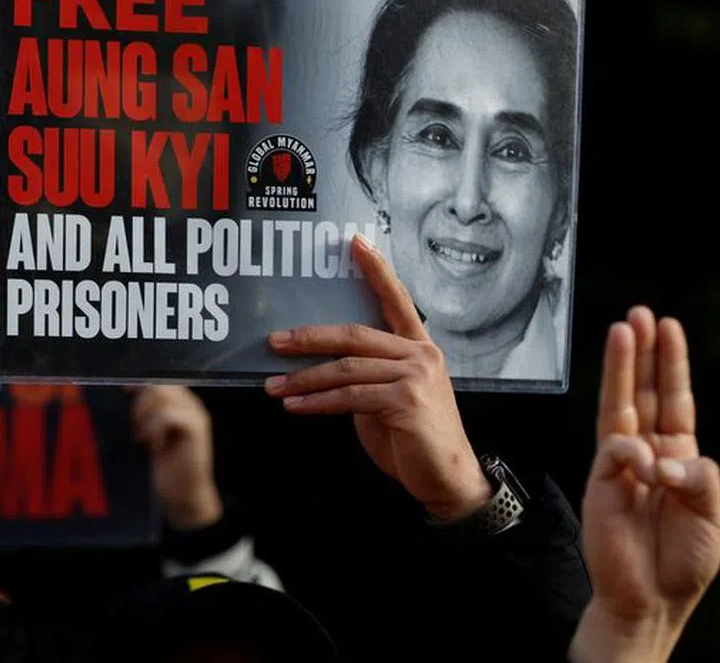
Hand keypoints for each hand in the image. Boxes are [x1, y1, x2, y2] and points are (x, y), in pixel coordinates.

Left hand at [131, 385, 222, 530]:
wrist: (184, 495)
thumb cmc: (165, 468)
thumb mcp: (150, 436)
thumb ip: (144, 415)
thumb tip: (123, 395)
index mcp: (180, 404)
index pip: (159, 382)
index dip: (140, 384)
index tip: (123, 392)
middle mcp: (190, 404)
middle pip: (159, 386)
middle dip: (140, 404)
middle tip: (135, 428)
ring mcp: (196, 415)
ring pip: (162, 398)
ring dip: (146, 417)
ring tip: (143, 439)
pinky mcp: (197, 429)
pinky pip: (168, 414)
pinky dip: (155, 429)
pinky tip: (154, 446)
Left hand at [263, 234, 491, 521]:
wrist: (446, 476)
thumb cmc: (414, 437)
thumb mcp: (390, 396)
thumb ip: (367, 375)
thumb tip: (323, 368)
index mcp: (419, 346)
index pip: (395, 299)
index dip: (376, 269)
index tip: (355, 243)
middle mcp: (420, 354)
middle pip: (354, 334)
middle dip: (309, 337)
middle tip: (274, 341)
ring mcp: (415, 376)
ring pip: (346, 368)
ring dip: (303, 378)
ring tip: (273, 385)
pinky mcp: (405, 400)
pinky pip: (348, 396)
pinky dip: (316, 401)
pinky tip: (295, 405)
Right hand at [570, 308, 719, 662]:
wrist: (650, 597)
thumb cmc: (683, 560)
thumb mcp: (713, 515)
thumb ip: (700, 477)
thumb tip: (664, 456)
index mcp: (678, 455)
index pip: (673, 399)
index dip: (670, 364)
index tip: (669, 327)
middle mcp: (648, 451)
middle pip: (641, 391)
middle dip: (640, 352)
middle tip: (639, 314)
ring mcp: (621, 463)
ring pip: (618, 404)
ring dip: (621, 367)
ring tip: (623, 331)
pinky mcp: (601, 480)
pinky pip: (615, 450)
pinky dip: (631, 452)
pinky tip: (644, 464)